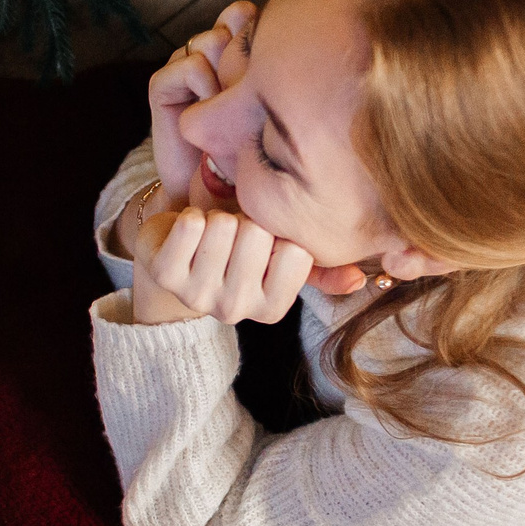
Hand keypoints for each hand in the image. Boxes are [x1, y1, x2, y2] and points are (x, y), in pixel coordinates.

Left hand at [134, 207, 314, 324]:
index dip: (281, 231)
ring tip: (213, 233)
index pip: (295, 251)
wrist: (177, 249)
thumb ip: (321, 266)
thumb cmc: (237, 248)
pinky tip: (189, 230)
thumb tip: (358, 279)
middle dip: (248, 220)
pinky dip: (192, 215)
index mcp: (272, 309)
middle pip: (257, 234)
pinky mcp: (165, 275)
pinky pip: (190, 226)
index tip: (266, 240)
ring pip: (224, 226)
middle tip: (235, 234)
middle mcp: (236, 310)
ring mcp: (197, 296)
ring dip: (219, 217)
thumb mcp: (280, 256)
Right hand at [146, 0, 257, 212]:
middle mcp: (206, 54)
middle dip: (243, 53)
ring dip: (225, 72)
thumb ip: (271, 70)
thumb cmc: (249, 150)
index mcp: (230, 53)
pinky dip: (204, 85)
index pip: (243, 13)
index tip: (271, 64)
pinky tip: (207, 110)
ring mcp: (183, 67)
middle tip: (248, 92)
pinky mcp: (162, 86)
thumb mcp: (268, 106)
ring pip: (210, 41)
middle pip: (229, 23)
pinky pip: (190, 66)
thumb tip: (281, 35)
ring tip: (229, 106)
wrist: (212, 191)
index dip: (256, 29)